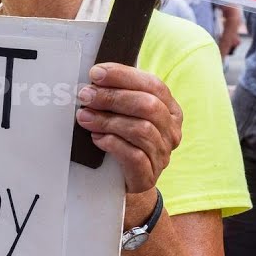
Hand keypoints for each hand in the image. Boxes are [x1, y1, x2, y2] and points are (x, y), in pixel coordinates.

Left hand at [75, 63, 182, 195]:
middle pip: (148, 106)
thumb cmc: (124, 141)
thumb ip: (118, 96)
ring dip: (108, 120)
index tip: (96, 73)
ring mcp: (162, 154)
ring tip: (84, 117)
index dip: (124, 76)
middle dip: (113, 97)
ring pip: (141, 129)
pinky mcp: (149, 175)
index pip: (153, 84)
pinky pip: (134, 155)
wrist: (126, 182)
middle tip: (86, 95)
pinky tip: (97, 138)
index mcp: (170, 109)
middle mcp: (171, 130)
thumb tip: (94, 78)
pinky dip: (113, 143)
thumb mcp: (126, 115)